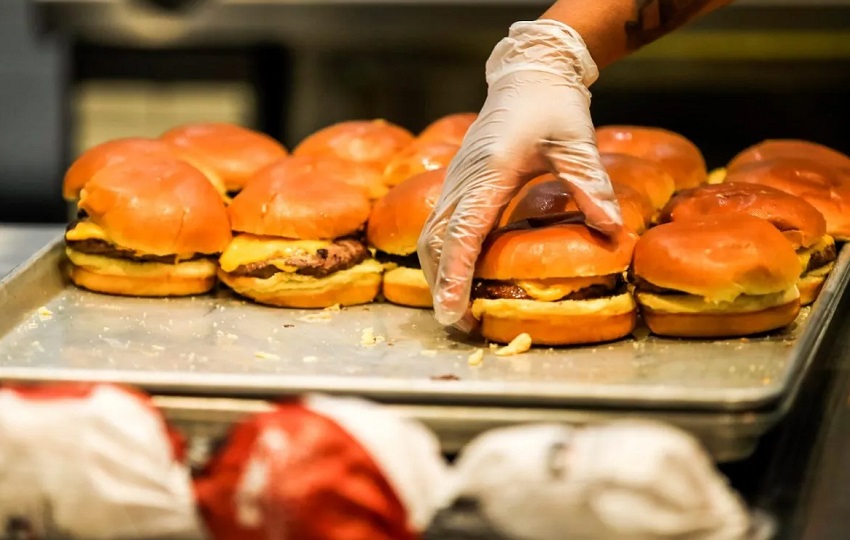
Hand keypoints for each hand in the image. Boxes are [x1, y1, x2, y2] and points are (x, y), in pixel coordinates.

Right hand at [417, 20, 623, 331]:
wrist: (529, 75)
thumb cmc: (552, 104)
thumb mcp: (576, 140)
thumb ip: (590, 184)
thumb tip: (611, 230)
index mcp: (488, 173)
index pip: (462, 233)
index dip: (455, 276)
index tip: (453, 312)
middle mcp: (463, 180)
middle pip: (435, 242)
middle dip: (441, 285)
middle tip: (460, 324)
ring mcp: (456, 181)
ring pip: (431, 236)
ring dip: (437, 273)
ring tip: (457, 307)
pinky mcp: (459, 183)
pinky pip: (441, 225)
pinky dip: (443, 255)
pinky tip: (458, 274)